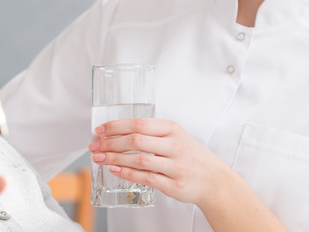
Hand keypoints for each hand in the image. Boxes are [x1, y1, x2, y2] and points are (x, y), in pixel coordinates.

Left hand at [88, 118, 230, 205]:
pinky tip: (114, 170)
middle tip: (94, 146)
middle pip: (135, 140)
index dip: (115, 126)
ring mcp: (175, 166)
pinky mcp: (174, 185)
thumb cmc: (189, 156)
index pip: (138, 123)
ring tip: (99, 158)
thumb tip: (116, 133)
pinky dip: (127, 173)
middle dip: (110, 143)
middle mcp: (175, 146)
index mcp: (172, 130)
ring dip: (114, 158)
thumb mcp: (174, 137)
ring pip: (138, 159)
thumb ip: (151, 133)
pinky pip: (146, 178)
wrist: (214, 180)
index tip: (99, 130)